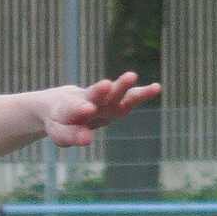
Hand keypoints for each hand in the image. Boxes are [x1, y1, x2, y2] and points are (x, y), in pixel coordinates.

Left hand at [37, 73, 159, 146]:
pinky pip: (130, 97)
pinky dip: (142, 93)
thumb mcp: (59, 133)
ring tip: (131, 76)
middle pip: (94, 94)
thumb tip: (88, 139)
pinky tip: (156, 87)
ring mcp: (103, 100)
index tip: (87, 109)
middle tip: (106, 84)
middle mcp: (87, 99)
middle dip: (101, 91)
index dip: (80, 109)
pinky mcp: (116, 101)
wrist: (61, 104)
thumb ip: (71, 135)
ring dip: (122, 86)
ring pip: (114, 93)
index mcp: (68, 108)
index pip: (74, 108)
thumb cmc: (60, 121)